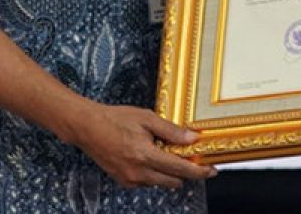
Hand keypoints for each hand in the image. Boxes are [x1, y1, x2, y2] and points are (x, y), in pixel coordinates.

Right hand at [71, 103, 216, 188]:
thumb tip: (193, 138)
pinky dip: (155, 172)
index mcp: (145, 155)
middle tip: (193, 158)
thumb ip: (171, 130)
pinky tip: (152, 156)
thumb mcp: (147, 118)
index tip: (212, 170)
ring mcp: (130, 179)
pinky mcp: (124, 181)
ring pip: (160, 182)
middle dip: (186, 172)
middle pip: (173, 181)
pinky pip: (148, 181)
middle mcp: (138, 172)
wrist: (88, 127)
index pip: (180, 169)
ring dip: (170, 172)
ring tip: (168, 152)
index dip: (199, 171)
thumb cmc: (116, 119)